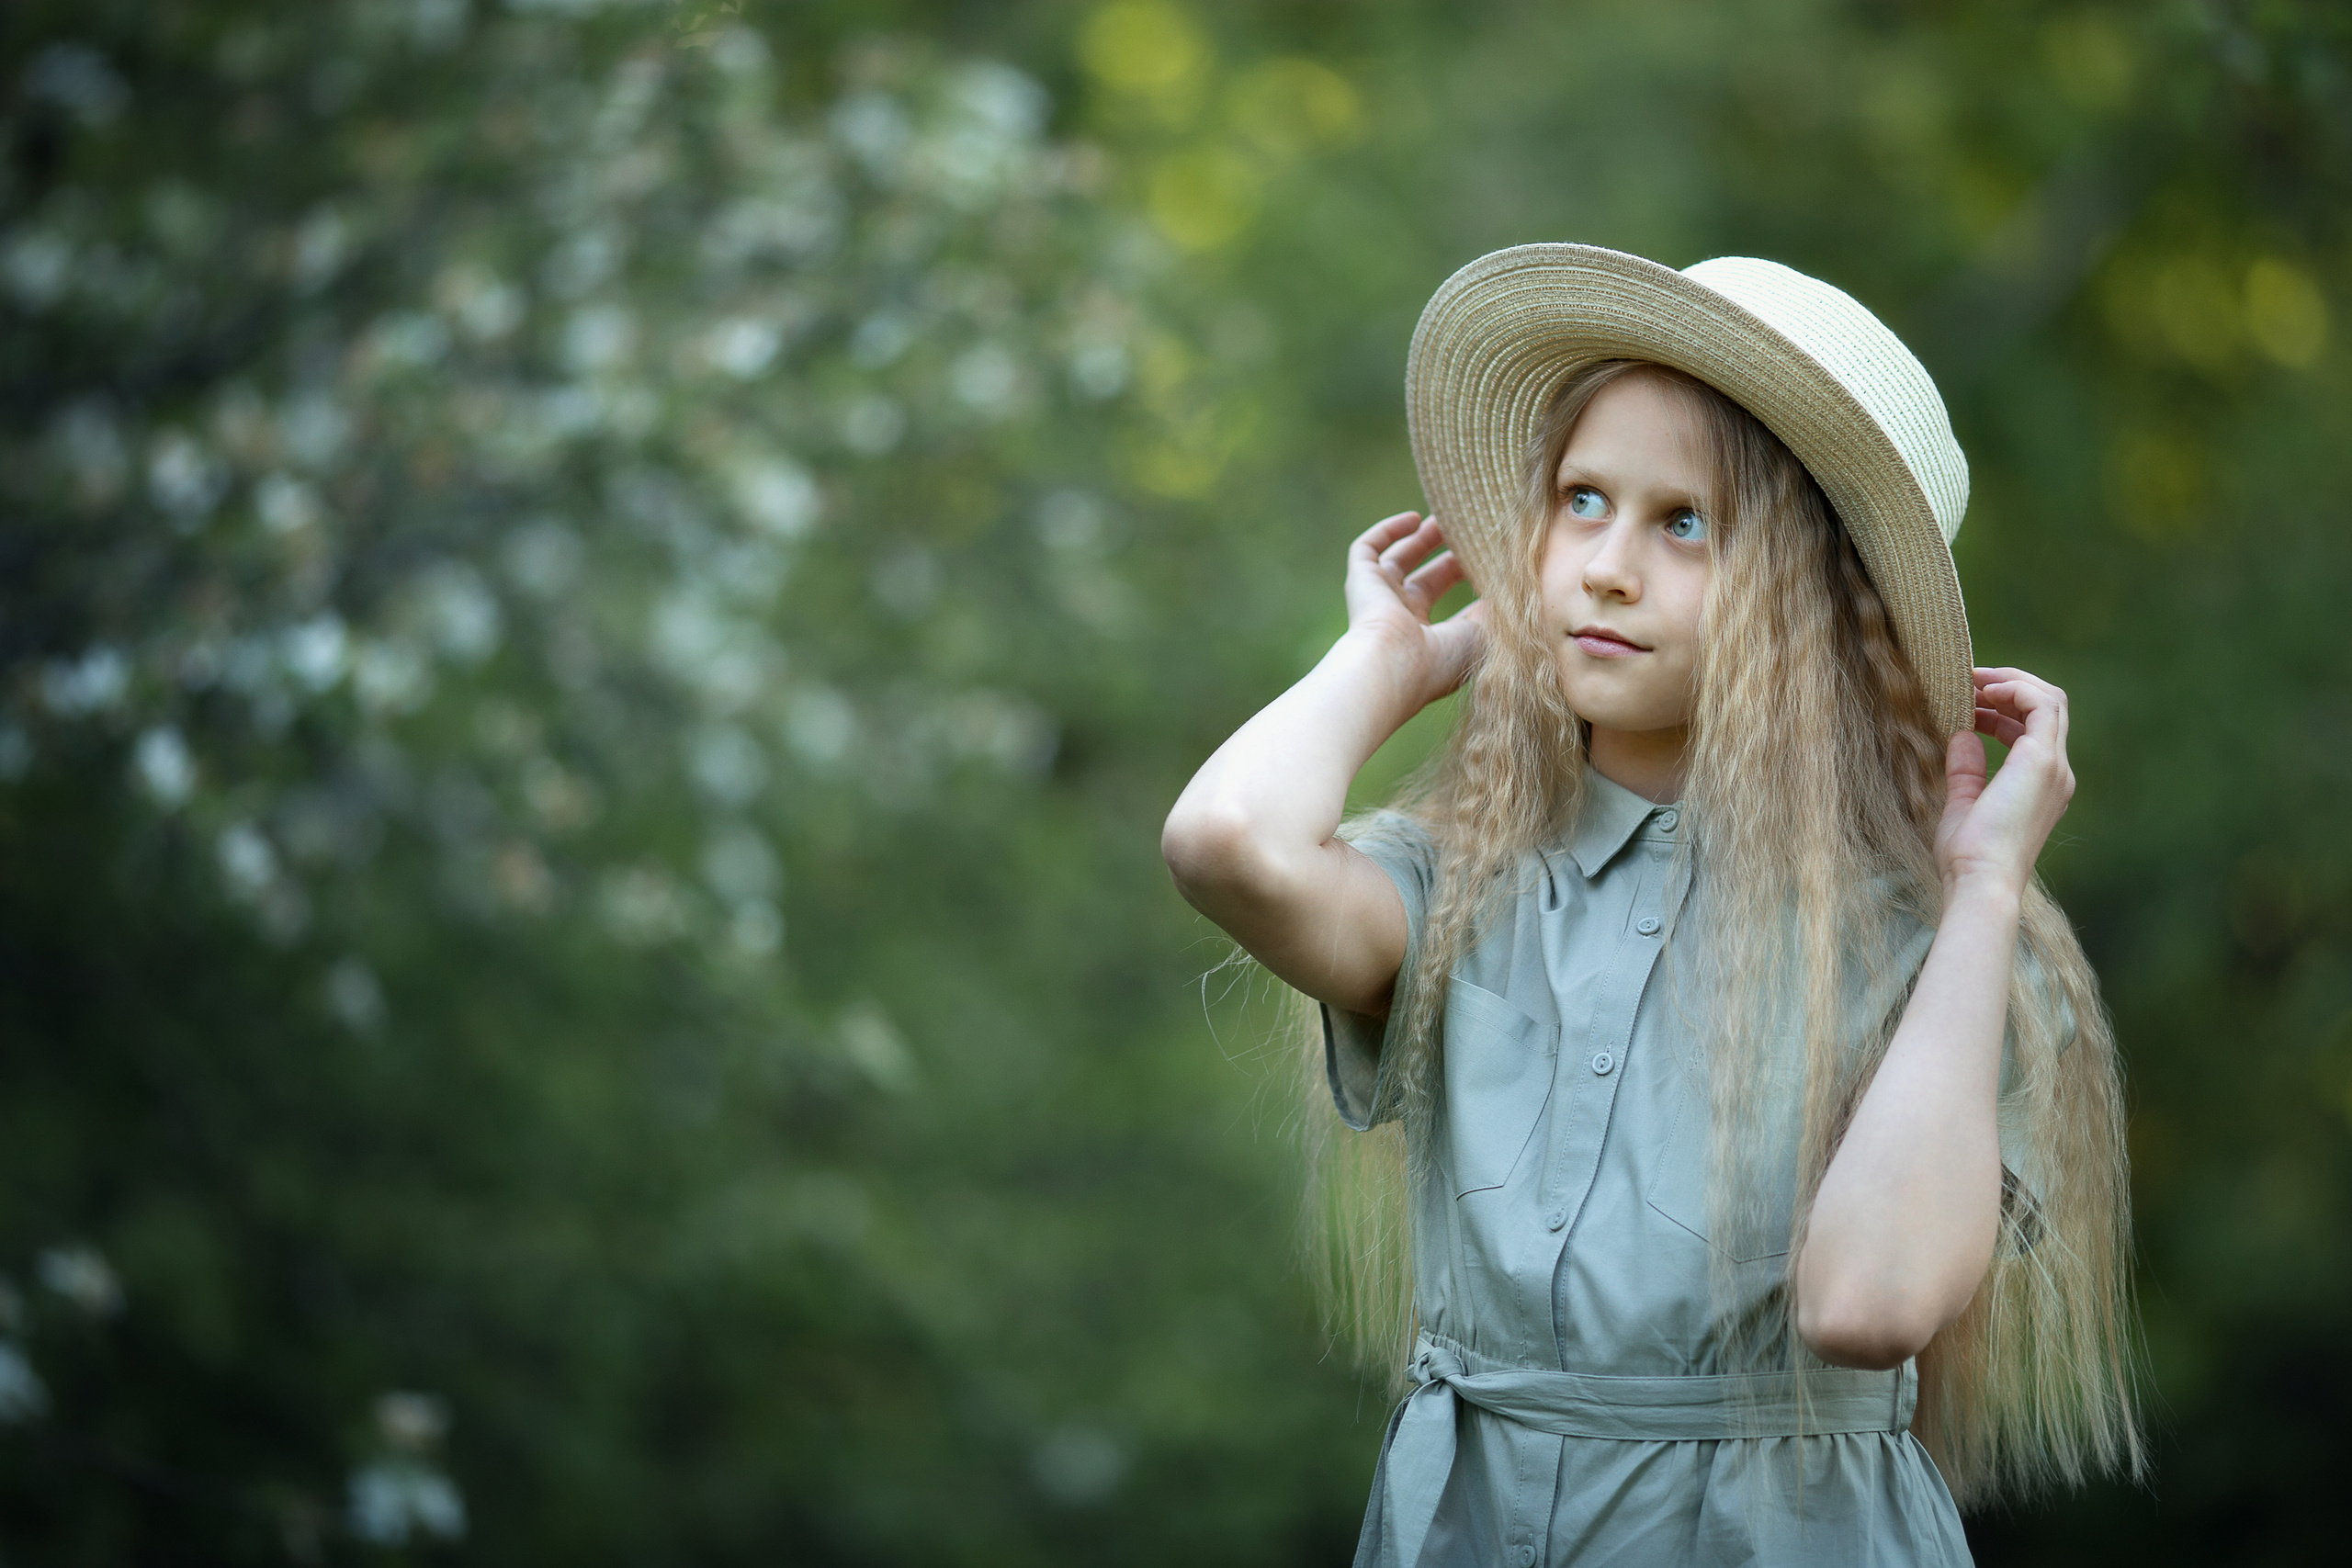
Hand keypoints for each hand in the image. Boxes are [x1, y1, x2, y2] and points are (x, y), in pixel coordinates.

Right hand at [1343, 511, 1485, 707]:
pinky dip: (1388, 531)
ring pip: (1399, 561)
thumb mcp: (1482, 637)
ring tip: (1448, 518)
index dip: (1474, 590)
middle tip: (1476, 538)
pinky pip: (1367, 548)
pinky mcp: (1360, 580)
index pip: (1453, 613)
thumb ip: (1496, 613)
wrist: (1393, 666)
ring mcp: (1379, 600)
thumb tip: (1511, 592)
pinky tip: (1414, 518)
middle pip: (1427, 582)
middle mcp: (1402, 621)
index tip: (1498, 569)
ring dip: (1423, 539)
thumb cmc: (1441, 661)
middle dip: (1451, 560)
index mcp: (1430, 643)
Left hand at [1935, 667, 2075, 900]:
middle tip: (1968, 680)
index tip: (1967, 702)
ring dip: (2011, 682)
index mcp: (2042, 786)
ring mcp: (2054, 767)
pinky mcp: (2042, 761)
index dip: (2003, 708)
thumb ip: (1965, 770)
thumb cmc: (1968, 856)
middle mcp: (2056, 774)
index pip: (2035, 728)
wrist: (1981, 881)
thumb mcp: (1962, 803)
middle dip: (2009, 686)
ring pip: (2050, 699)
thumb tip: (1962, 735)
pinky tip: (1984, 692)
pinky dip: (2015, 689)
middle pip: (2048, 707)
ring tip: (1972, 679)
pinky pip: (2041, 705)